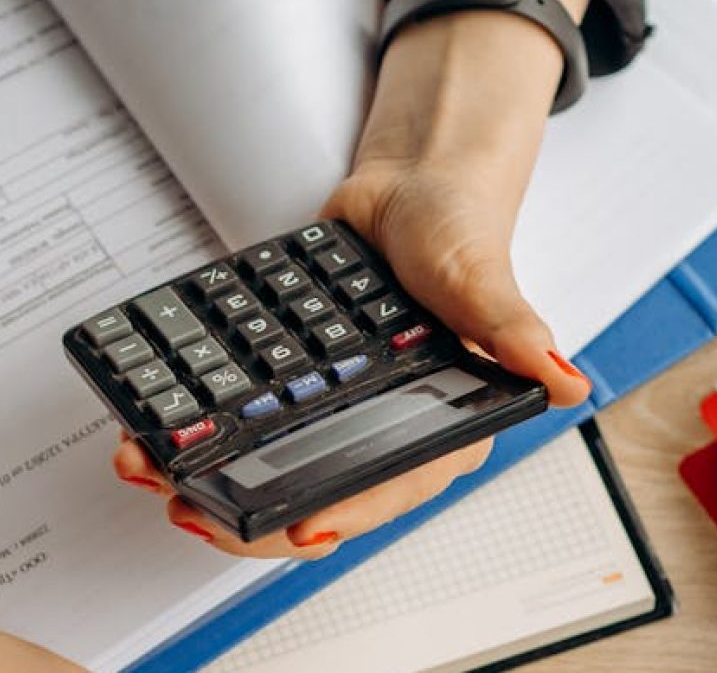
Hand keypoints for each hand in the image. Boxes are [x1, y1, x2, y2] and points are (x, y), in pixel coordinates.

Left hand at [112, 0, 597, 557]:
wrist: (408, 186)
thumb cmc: (457, 232)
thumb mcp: (481, 277)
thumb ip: (515, 331)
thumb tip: (567, 380)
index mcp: (442, 425)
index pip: (388, 488)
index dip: (341, 514)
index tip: (294, 529)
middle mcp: (383, 430)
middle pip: (313, 493)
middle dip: (246, 513)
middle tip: (188, 509)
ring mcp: (333, 411)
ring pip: (268, 465)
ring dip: (206, 478)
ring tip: (148, 468)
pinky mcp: (294, 384)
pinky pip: (244, 419)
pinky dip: (199, 429)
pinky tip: (150, 428)